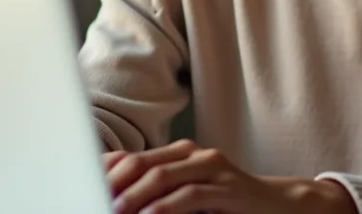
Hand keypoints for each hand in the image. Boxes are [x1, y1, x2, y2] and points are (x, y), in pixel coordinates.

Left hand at [103, 139, 356, 213]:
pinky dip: (167, 207)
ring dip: (135, 195)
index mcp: (180, 154)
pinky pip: (192, 194)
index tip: (82, 185)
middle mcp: (195, 154)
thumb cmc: (229, 205)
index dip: (107, 170)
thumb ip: (159, 196)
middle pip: (143, 162)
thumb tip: (118, 202)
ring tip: (113, 210)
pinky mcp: (228, 188)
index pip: (133, 157)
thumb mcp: (189, 198)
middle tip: (91, 197)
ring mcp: (213, 167)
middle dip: (115, 182)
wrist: (279, 205)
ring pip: (164, 175)